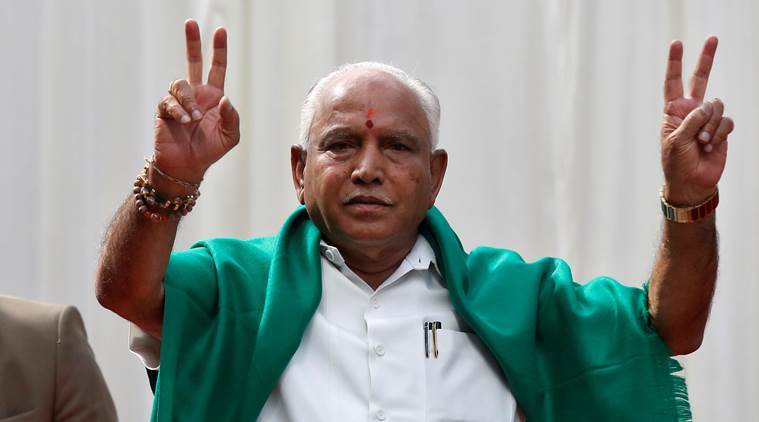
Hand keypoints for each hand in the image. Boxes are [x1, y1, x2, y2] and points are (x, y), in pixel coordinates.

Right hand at [154, 19, 239, 183]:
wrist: (187, 166)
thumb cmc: (210, 150)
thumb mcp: (230, 135)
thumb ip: (232, 116)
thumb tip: (224, 98)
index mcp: (213, 97)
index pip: (217, 68)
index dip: (219, 50)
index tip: (220, 31)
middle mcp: (195, 94)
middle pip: (192, 61)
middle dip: (192, 42)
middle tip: (190, 23)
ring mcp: (178, 101)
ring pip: (180, 84)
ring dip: (189, 101)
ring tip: (194, 119)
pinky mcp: (164, 109)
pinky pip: (169, 101)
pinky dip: (178, 110)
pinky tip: (183, 122)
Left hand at [660, 36, 733, 205]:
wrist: (692, 182)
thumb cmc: (676, 163)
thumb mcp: (676, 141)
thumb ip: (690, 121)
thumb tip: (708, 106)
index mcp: (673, 111)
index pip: (673, 83)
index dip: (675, 64)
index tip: (676, 44)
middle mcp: (691, 111)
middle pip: (700, 79)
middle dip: (706, 59)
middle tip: (712, 38)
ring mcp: (708, 119)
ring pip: (717, 105)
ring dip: (710, 125)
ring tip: (702, 143)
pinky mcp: (722, 129)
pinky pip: (726, 121)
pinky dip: (719, 133)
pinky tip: (711, 145)